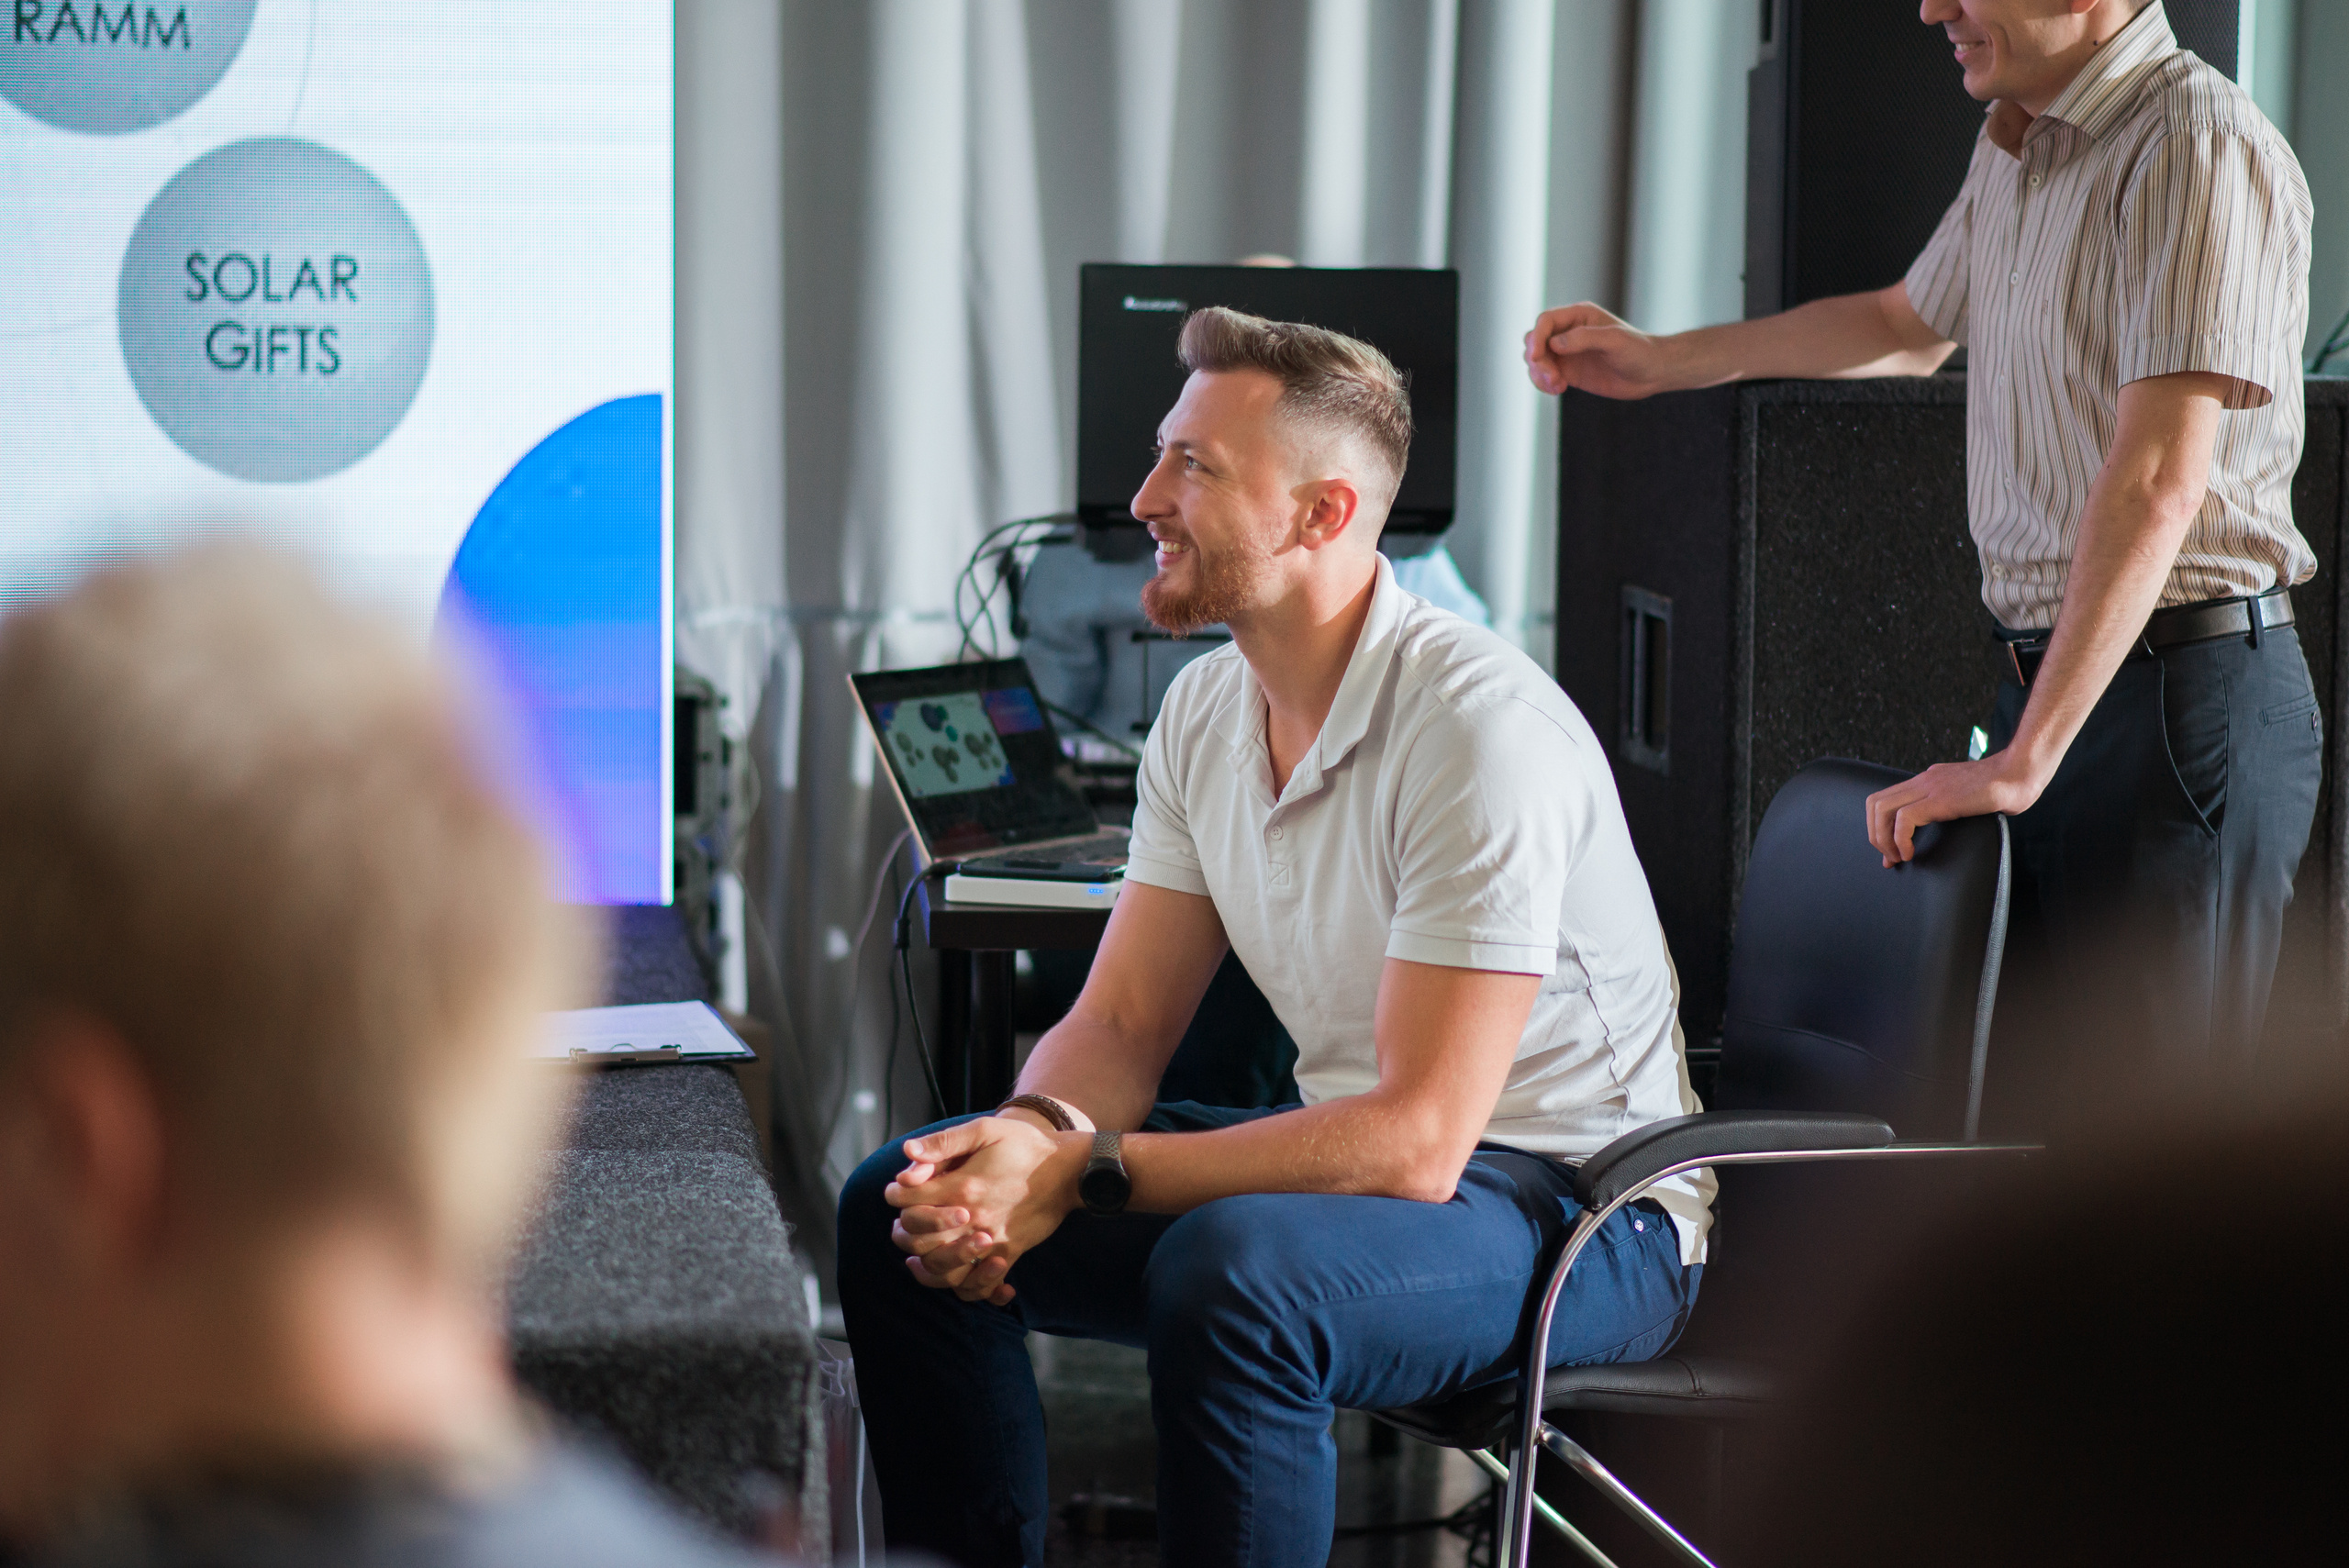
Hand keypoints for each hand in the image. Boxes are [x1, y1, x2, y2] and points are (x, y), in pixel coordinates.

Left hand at [885, 1117, 1086, 1304]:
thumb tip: (908, 1152)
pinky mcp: (1010, 1253)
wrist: (1069, 1169)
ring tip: (918, 1256)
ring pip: (945, 1269)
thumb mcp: (985, 1129)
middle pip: (920, 1239)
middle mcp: (974, 1217)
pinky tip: (957, 1276)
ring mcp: (992, 1239)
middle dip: (905, 1231)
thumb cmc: (1026, 1145)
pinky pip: (981, 1284)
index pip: (909, 1200)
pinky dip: (967, 1288)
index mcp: (963, 1185)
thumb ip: (944, 1142)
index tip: (896, 1191)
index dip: (896, 1195)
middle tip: (901, 1223)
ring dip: (927, 1264)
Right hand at [1523, 302, 1677, 398]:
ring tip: (1558, 386)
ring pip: (1536, 360)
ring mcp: (1567, 353)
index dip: (1536, 338)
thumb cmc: (1639, 350)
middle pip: (1535, 340)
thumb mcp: (1614, 340)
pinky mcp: (1569, 372)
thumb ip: (1584, 338)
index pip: (1545, 321)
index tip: (1536, 358)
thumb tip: (1554, 344)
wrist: (1653, 373)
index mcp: (1579, 316)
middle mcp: (1569, 333)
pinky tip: (1558, 389)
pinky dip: (1544, 384)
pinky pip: (1545, 376)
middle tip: (1553, 377)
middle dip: (1536, 359)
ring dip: (1539, 374)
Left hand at [1865, 751, 2049, 865]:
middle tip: (1891, 858)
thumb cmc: (2003, 787)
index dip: (1879, 827)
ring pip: (1882, 810)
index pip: (1885, 800)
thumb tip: (1945, 820)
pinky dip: (1900, 839)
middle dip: (1875, 835)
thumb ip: (1950, 803)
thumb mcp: (1965, 795)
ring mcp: (1930, 788)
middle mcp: (1923, 781)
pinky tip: (1911, 852)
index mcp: (1927, 780)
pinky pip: (1904, 819)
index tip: (1891, 852)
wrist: (2020, 774)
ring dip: (1883, 839)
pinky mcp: (1940, 799)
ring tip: (1899, 857)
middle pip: (1875, 803)